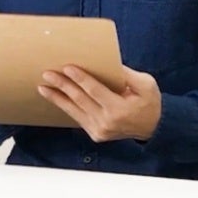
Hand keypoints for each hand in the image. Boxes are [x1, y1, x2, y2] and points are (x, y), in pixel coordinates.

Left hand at [38, 65, 161, 141]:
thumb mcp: (145, 84)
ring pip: (74, 111)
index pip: (94, 91)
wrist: (154, 127)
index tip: (67, 67)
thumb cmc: (150, 102)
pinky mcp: (96, 134)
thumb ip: (127, 74)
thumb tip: (108, 63)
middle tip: (48, 74)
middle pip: (80, 100)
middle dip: (62, 85)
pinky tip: (56, 97)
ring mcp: (100, 130)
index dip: (80, 79)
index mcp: (119, 109)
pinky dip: (66, 107)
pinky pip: (77, 118)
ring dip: (57, 98)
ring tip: (43, 87)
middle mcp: (107, 122)